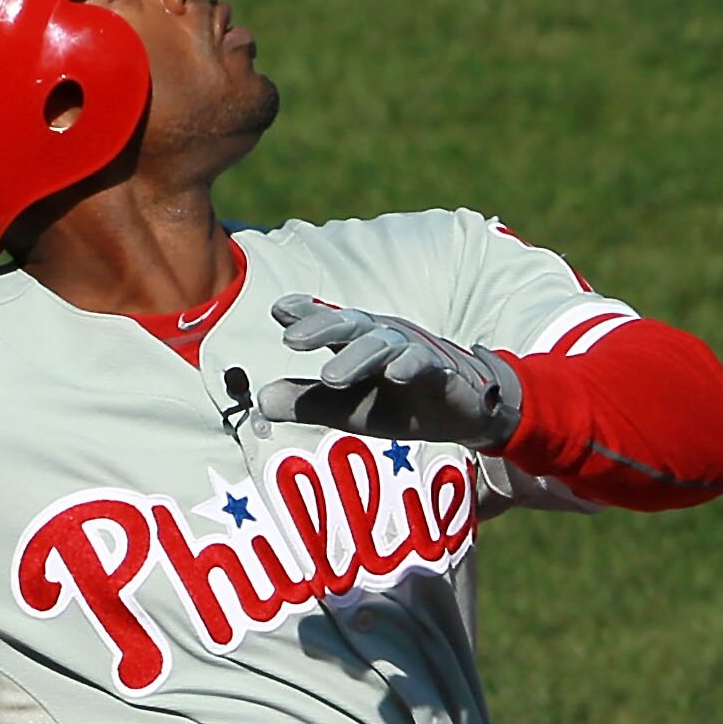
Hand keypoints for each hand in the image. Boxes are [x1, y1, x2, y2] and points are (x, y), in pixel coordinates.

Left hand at [255, 294, 524, 446]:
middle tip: (293, 340)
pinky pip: (425, 365)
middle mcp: (383, 338)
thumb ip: (308, 403)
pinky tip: (396, 373)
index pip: (328, 323)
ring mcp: (413, 352)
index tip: (280, 310)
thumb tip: (259, 402)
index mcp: (357, 344)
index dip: (306, 313)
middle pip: (349, 326)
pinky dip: (411, 366)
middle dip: (322, 328)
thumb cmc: (400, 404)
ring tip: (330, 375)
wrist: (463, 413)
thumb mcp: (348, 409)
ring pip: (382, 347)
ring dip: (357, 357)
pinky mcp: (442, 373)